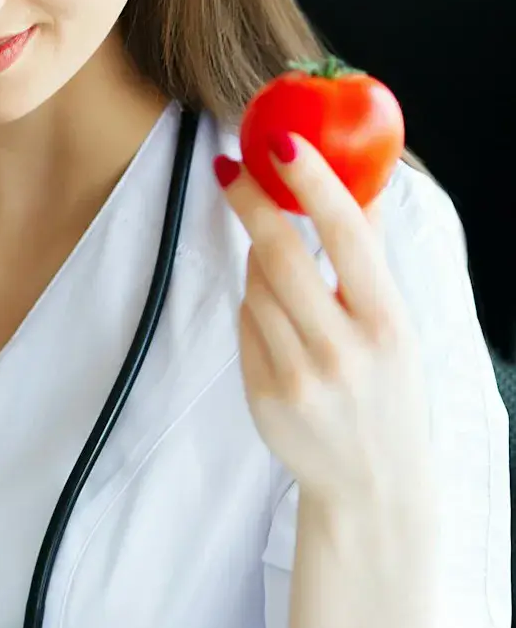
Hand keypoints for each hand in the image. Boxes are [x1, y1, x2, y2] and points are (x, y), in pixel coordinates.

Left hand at [213, 130, 432, 513]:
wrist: (370, 485)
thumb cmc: (387, 391)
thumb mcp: (397, 325)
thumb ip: (372, 257)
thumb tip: (359, 183)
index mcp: (386, 323)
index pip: (345, 236)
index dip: (313, 183)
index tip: (282, 142)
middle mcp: (341, 350)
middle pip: (280, 258)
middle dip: (252, 205)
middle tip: (231, 169)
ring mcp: (298, 377)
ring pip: (255, 290)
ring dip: (257, 263)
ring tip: (275, 265)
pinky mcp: (263, 396)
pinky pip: (245, 327)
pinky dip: (253, 310)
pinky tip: (276, 320)